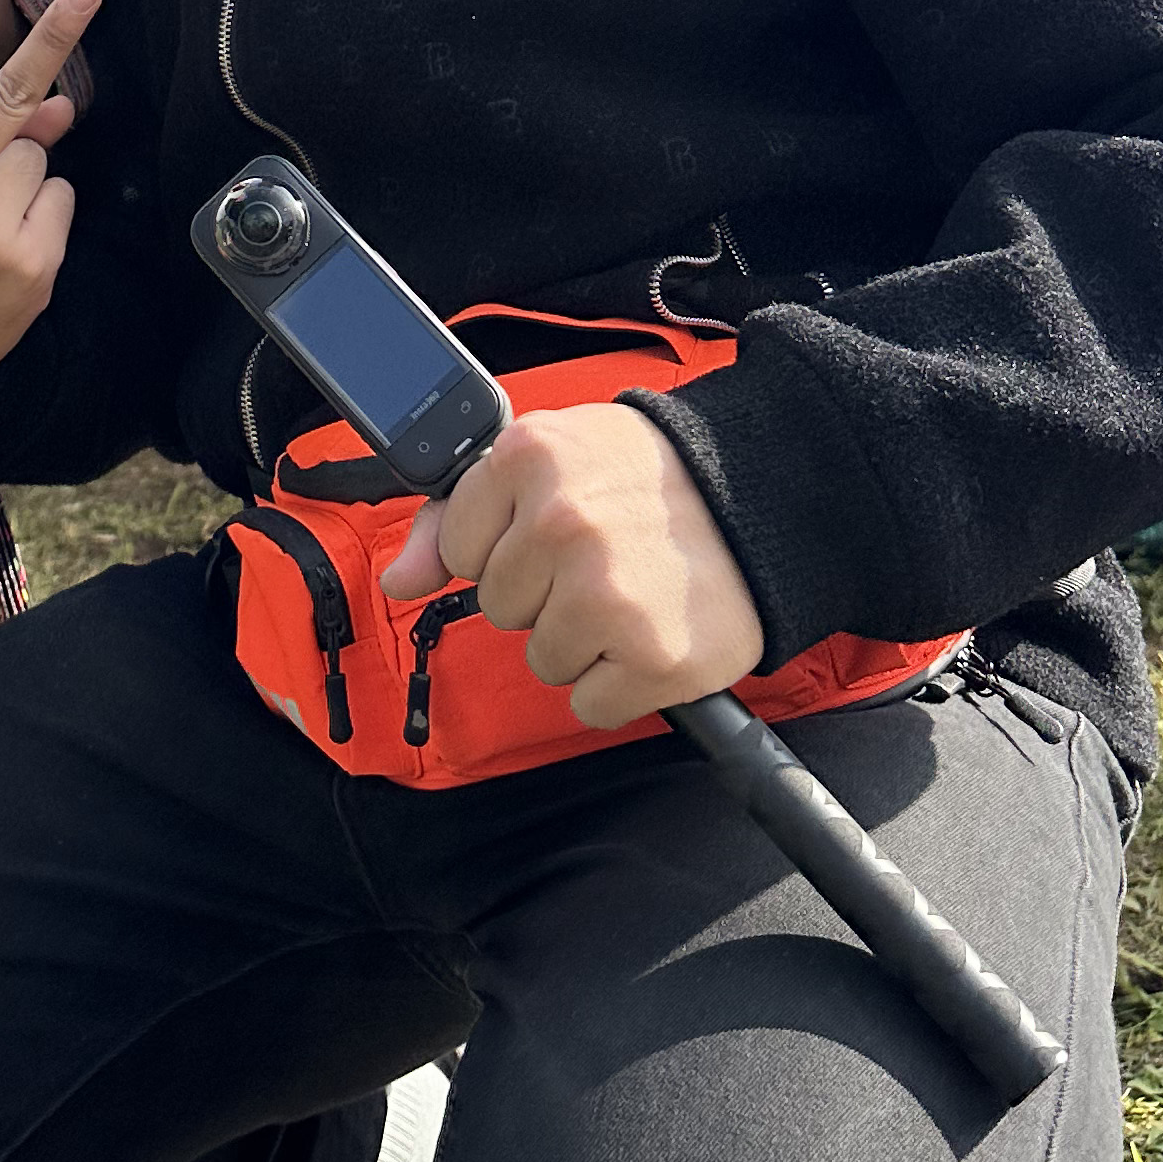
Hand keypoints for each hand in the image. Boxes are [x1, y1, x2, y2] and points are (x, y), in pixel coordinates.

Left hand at [382, 400, 763, 729]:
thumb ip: (459, 514)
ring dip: (584, 639)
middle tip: (605, 558)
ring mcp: (606, 595)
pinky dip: (622, 684)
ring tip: (634, 590)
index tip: (555, 530)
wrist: (766, 498)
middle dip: (545, 591)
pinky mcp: (651, 659)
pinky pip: (591, 705)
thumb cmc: (647, 478)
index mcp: (529, 456)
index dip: (505, 547)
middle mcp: (562, 523)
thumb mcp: (552, 456)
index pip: (460, 549)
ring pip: (542, 658)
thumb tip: (397, 581)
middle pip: (499, 607)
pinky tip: (654, 632)